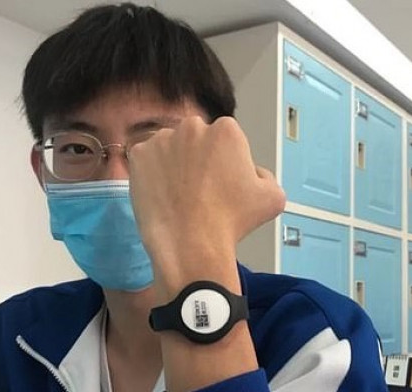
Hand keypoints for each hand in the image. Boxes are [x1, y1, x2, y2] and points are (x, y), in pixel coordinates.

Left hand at [128, 116, 284, 297]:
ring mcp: (162, 140)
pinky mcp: (139, 156)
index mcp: (226, 130)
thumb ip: (265, 176)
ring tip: (179, 194)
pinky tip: (162, 194)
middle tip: (200, 188)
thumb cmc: (230, 221)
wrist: (191, 243)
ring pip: (169, 148)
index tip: (222, 181)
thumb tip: (252, 173)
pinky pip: (146, 160)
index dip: (225, 161)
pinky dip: (151, 174)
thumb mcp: (272, 197)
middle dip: (198, 158)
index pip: (225, 139)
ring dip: (174, 164)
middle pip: (196, 139)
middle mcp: (192, 127)